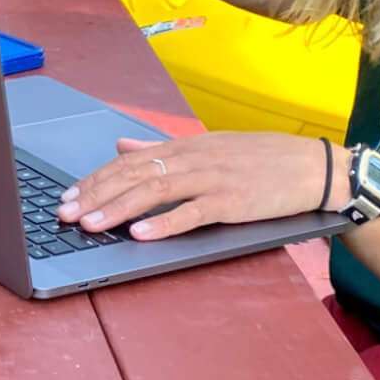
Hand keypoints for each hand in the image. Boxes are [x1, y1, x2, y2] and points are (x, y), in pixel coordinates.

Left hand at [60, 131, 339, 240]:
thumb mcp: (208, 146)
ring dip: (119, 209)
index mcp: (186, 146)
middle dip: (96, 195)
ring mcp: (213, 179)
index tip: (68, 196)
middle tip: (65, 214)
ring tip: (91, 225)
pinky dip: (165, 223)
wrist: (313, 167)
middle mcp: (194, 158)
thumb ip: (161, 147)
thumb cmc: (262, 159)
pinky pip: (192, 213)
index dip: (96, 179)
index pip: (129, 161)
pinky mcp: (233, 201)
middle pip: (135, 175)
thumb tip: (121, 145)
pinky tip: (140, 234)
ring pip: (156, 191)